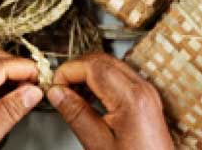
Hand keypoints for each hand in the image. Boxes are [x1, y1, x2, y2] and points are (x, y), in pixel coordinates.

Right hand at [47, 53, 173, 149]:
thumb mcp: (98, 143)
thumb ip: (76, 114)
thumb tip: (57, 93)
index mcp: (131, 98)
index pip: (93, 66)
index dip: (69, 71)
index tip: (55, 85)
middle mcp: (143, 90)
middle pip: (102, 60)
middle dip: (76, 69)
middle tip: (59, 87)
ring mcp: (147, 93)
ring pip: (111, 65)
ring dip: (87, 74)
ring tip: (71, 95)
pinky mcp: (146, 99)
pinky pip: (119, 77)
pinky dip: (100, 81)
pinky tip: (88, 98)